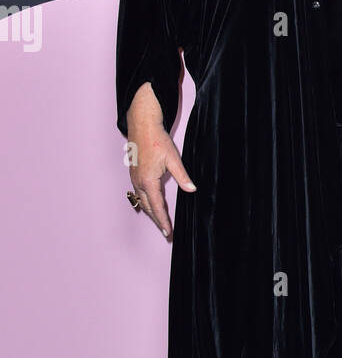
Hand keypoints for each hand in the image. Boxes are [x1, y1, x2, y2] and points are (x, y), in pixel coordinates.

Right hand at [125, 82, 195, 239]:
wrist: (142, 125)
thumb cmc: (157, 140)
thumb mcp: (173, 159)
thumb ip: (182, 176)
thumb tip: (192, 189)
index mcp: (148, 181)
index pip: (157, 207)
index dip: (163, 221)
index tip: (168, 232)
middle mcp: (138, 182)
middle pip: (148, 207)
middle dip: (157, 220)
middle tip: (166, 233)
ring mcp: (134, 178)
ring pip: (142, 201)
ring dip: (151, 213)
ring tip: (161, 222)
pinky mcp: (134, 174)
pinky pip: (139, 194)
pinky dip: (146, 203)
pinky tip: (152, 205)